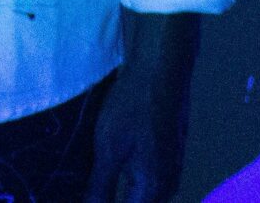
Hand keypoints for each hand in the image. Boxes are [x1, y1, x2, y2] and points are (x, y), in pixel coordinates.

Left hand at [85, 11, 198, 202]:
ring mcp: (173, 169)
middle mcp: (168, 185)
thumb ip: (100, 189)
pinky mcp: (172, 154)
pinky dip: (133, 185)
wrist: (162, 69)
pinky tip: (118, 174)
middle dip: (111, 199)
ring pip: (146, 197)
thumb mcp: (108, 150)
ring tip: (98, 187)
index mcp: (152, 189)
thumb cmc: (133, 107)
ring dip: (125, 195)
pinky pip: (152, 183)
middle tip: (91, 191)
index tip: (87, 199)